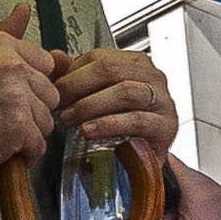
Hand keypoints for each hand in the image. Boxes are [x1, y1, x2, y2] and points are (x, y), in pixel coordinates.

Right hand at [0, 20, 59, 182]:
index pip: (45, 63)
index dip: (29, 85)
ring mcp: (15, 96)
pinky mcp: (17, 126)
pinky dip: (22, 154)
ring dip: (26, 134)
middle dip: (30, 111)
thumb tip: (23, 9)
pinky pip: (38, 145)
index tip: (8, 95)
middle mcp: (10, 66)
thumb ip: (4, 35)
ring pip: (45, 121)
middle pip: (50, 94)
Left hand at [47, 44, 177, 155]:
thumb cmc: (120, 127)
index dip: (72, 73)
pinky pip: (136, 120)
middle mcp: (152, 76)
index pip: (100, 57)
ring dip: (90, 106)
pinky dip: (108, 124)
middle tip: (58, 106)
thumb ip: (76, 77)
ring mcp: (163, 100)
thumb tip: (56, 57)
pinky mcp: (166, 126)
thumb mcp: (98, 99)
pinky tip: (89, 131)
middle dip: (77, 87)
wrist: (145, 161)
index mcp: (135, 64)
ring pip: (124, 92)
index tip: (54, 92)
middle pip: (111, 70)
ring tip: (69, 120)